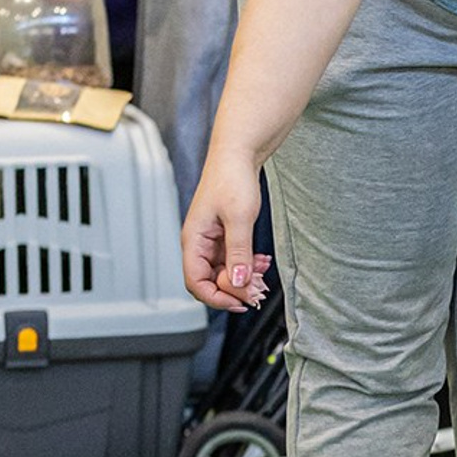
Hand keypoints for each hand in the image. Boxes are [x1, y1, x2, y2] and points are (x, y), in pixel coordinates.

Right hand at [181, 147, 272, 313]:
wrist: (238, 155)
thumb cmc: (232, 179)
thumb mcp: (239, 218)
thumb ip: (238, 252)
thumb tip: (237, 283)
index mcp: (193, 240)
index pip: (195, 282)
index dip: (216, 297)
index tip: (240, 301)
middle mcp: (199, 243)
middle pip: (210, 281)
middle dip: (234, 288)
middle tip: (258, 289)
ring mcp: (212, 241)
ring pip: (224, 273)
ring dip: (243, 278)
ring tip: (263, 273)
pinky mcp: (225, 236)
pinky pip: (233, 261)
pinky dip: (248, 265)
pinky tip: (262, 262)